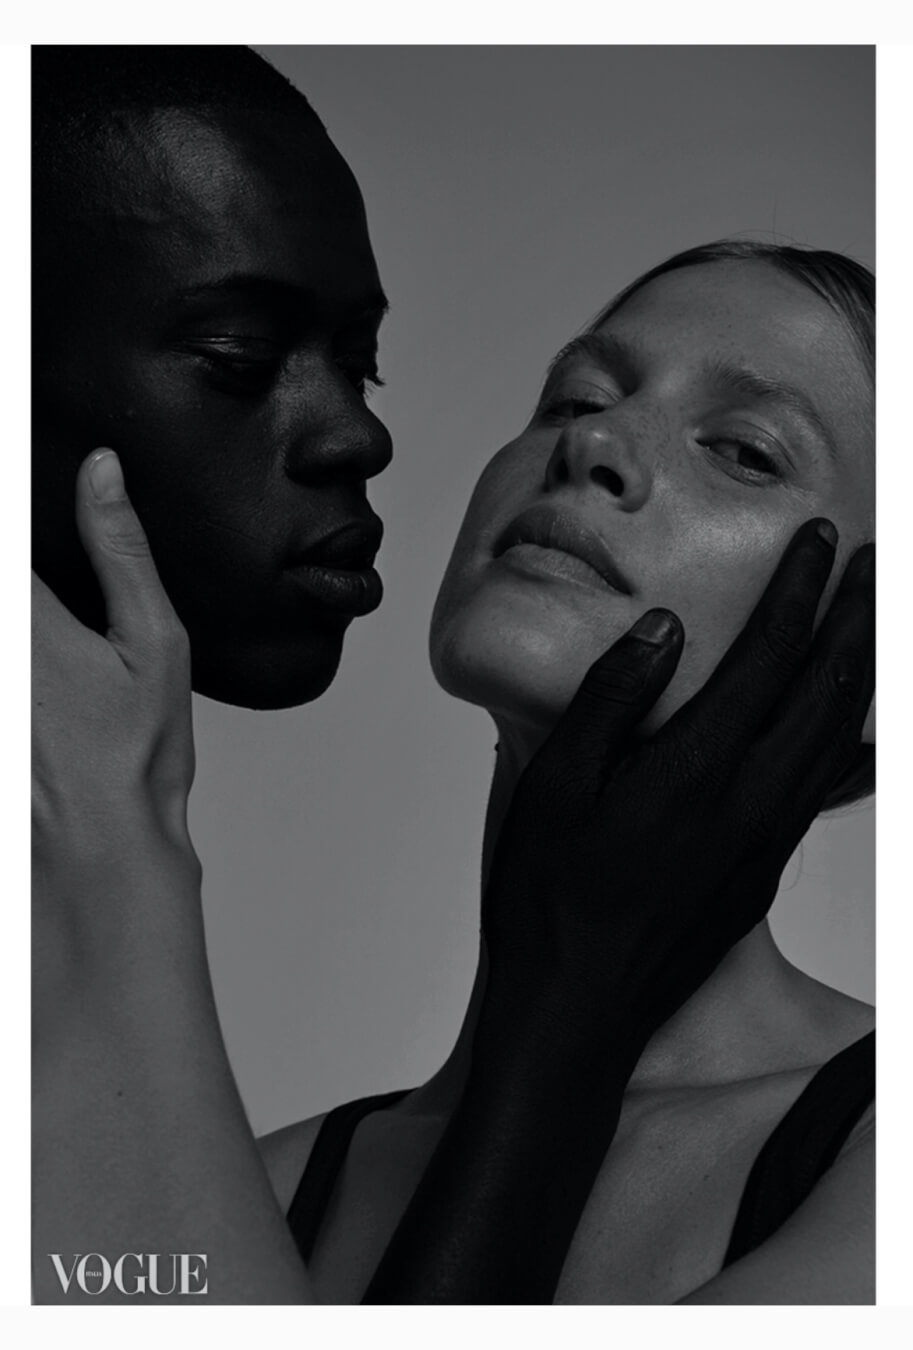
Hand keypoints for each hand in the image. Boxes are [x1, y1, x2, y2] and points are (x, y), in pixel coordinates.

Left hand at [33, 450, 198, 1008]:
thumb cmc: (135, 757)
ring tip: (61, 654)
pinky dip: (29, 643)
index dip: (25, 482)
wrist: (97, 847)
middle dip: (29, 564)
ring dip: (28, 586)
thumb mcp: (152, 642)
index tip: (28, 410)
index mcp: (27, 611)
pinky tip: (45, 662)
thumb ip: (122, 550)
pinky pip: (8, 656)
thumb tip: (102, 473)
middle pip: (11, 570)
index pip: (13, 524)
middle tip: (64, 610)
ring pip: (9, 601)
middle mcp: (3, 646)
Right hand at [482, 518, 873, 1063]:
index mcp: (695, 770)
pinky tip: (868, 736)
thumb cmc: (547, 901)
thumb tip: (662, 628)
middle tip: (881, 561)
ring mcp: (765, 844)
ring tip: (880, 627)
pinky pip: (826, 792)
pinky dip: (856, 747)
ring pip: (841, 741)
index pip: (770, 656)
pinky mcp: (763, 875)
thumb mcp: (553, 785)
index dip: (802, 589)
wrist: (575, 1014)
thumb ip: (612, 698)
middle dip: (862, 617)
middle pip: (829, 691)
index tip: (823, 539)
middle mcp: (749, 803)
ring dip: (867, 673)